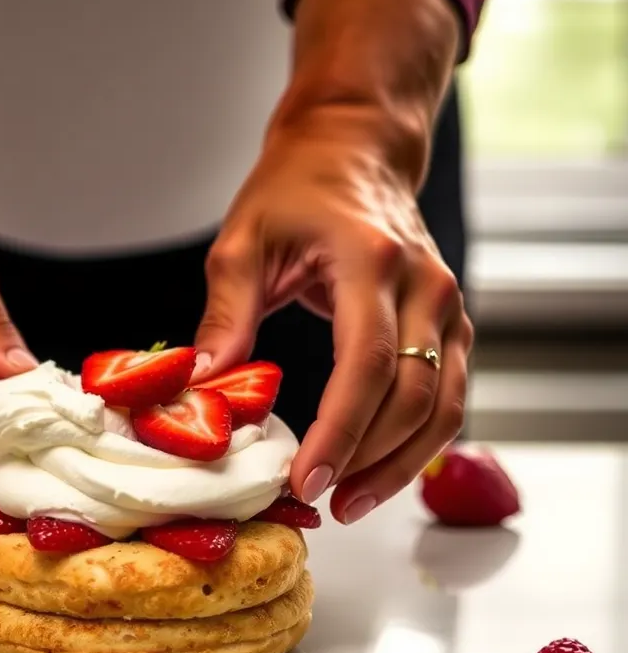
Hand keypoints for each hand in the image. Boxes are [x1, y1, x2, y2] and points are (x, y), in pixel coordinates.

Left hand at [193, 104, 472, 522]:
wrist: (354, 150)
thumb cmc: (295, 190)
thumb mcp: (242, 240)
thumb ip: (226, 313)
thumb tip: (202, 385)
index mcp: (372, 260)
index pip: (366, 364)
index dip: (339, 431)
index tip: (307, 480)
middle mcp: (424, 285)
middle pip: (414, 395)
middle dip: (369, 460)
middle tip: (322, 501)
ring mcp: (447, 305)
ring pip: (445, 405)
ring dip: (401, 464)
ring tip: (352, 502)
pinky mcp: (450, 324)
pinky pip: (449, 395)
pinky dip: (419, 441)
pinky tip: (379, 469)